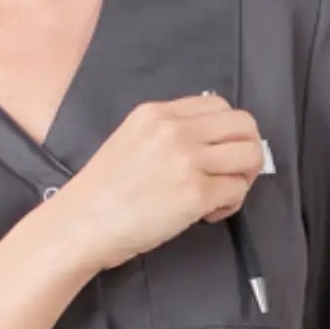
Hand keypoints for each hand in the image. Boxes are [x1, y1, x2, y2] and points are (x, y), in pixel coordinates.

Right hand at [49, 94, 264, 273]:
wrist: (80, 224)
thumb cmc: (100, 193)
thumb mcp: (131, 140)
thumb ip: (167, 133)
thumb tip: (209, 144)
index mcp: (157, 112)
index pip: (219, 105)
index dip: (226, 132)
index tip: (214, 155)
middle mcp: (175, 129)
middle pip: (244, 125)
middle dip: (246, 151)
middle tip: (230, 176)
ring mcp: (187, 160)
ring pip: (249, 155)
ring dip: (242, 179)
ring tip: (217, 197)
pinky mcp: (195, 193)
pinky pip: (238, 190)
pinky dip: (230, 204)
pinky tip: (206, 214)